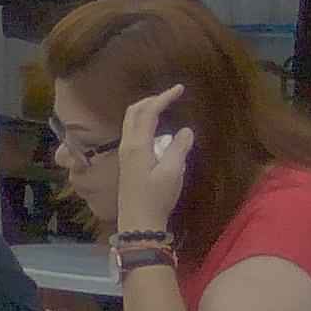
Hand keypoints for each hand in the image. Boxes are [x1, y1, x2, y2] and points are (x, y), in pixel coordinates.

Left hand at [113, 83, 194, 238]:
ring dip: (146, 110)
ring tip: (165, 106)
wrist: (138, 222)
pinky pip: (133, 132)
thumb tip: (185, 130)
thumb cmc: (156, 198)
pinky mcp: (128, 161)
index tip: (179, 88)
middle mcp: (127, 145)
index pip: (148, 112)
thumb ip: (179, 148)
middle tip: (171, 94)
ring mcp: (125, 153)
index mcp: (137, 145)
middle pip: (133, 112)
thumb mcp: (173, 173)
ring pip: (131, 122)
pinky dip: (144, 122)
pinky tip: (158, 128)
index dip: (163, 97)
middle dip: (151, 99)